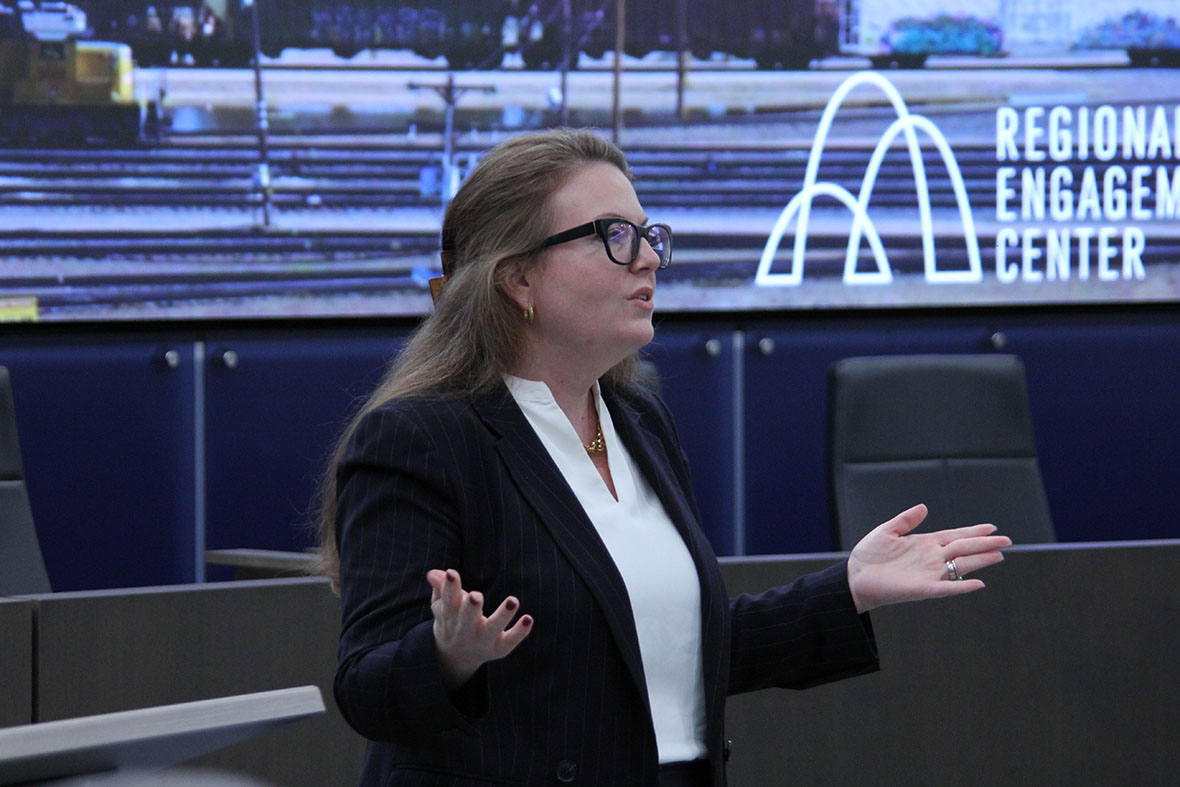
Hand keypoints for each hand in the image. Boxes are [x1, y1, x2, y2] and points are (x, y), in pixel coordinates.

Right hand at [426, 568, 532, 690]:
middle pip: (467, 618)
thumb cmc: (452, 619)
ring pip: (491, 629)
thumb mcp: (442, 605)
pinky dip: (520, 632)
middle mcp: (464, 630)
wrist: (456, 655)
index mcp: (449, 616)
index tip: (452, 573)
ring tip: (513, 600)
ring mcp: (481, 641)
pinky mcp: (498, 649)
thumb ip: (441, 587)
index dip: (449, 587)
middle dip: (471, 607)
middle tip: (476, 595)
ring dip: (502, 616)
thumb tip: (434, 573)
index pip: (448, 601)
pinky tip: (528, 618)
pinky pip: (509, 642)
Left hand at [846, 504, 1011, 613]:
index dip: (972, 531)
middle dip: (985, 543)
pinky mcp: (923, 588)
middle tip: (1006, 540)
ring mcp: (929, 573)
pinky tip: (979, 583)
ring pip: (961, 565)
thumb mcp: (887, 531)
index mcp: (924, 543)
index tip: (991, 528)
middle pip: (963, 548)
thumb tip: (924, 507)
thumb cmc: (869, 555)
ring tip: (999, 555)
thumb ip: (906, 520)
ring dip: (980, 561)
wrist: (855, 577)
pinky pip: (947, 588)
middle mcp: (931, 557)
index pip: (954, 535)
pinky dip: (962, 586)